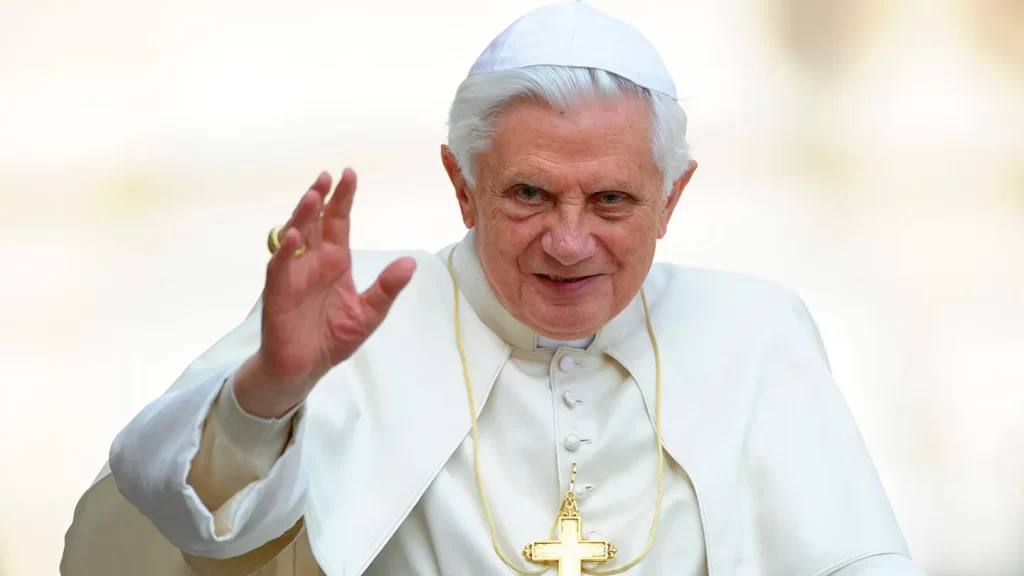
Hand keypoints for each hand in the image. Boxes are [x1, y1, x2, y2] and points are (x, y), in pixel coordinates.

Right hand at [235, 168, 415, 417]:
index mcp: (335, 261)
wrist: (306, 368)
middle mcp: (313, 261)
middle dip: (320, 198)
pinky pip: (280, 268)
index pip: (338, 222)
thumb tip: (410, 262)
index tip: (349, 174)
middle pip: (315, 221)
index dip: (343, 199)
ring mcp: (293, 275)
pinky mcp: (278, 293)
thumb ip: (387, 287)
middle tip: (327, 176)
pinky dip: (286, 252)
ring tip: (312, 195)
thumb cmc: (333, 337)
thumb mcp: (370, 312)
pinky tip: (294, 237)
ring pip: (294, 237)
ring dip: (301, 216)